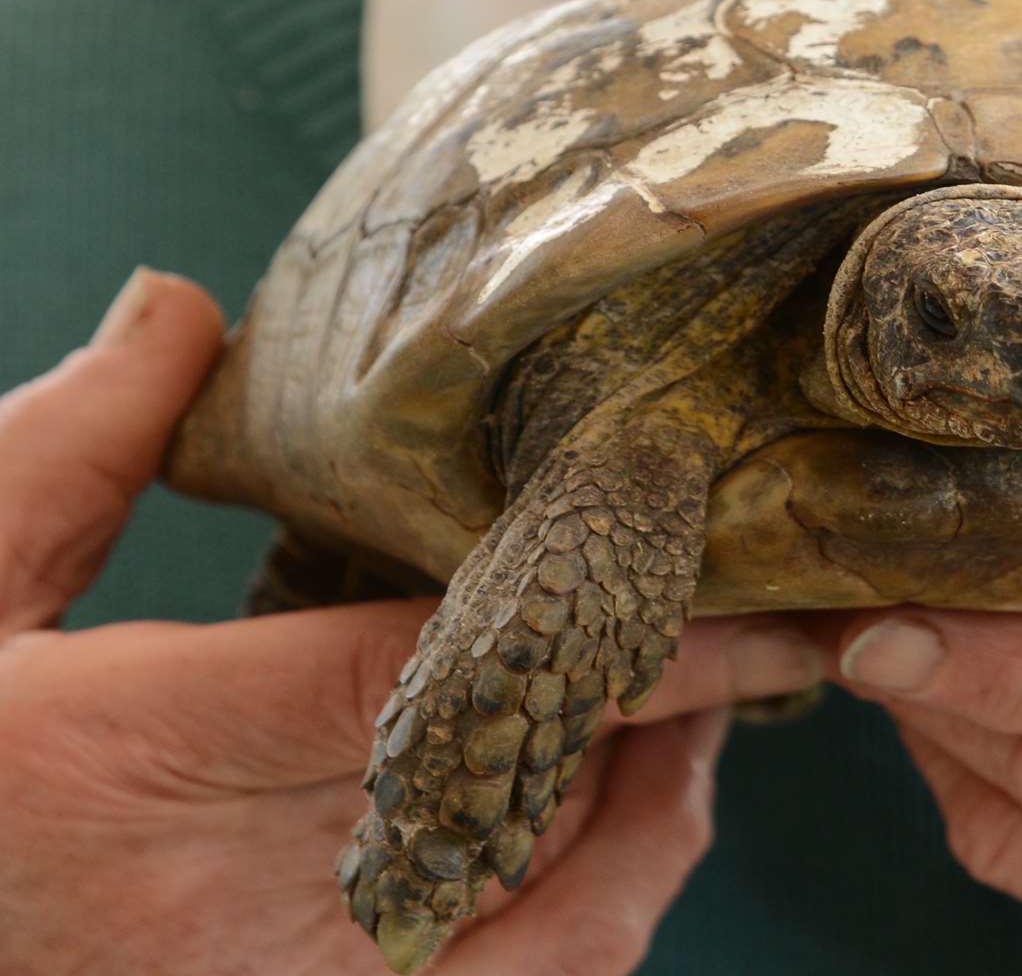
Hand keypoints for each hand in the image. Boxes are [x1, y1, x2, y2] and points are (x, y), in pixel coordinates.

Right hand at [0, 271, 823, 974]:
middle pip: (531, 824)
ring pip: (541, 941)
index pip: (435, 684)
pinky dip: (575, 920)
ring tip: (688, 732)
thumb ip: (70, 453)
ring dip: (638, 835)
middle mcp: (229, 903)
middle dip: (667, 740)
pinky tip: (583, 840)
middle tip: (750, 646)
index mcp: (146, 750)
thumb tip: (180, 308)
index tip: (751, 606)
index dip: (614, 645)